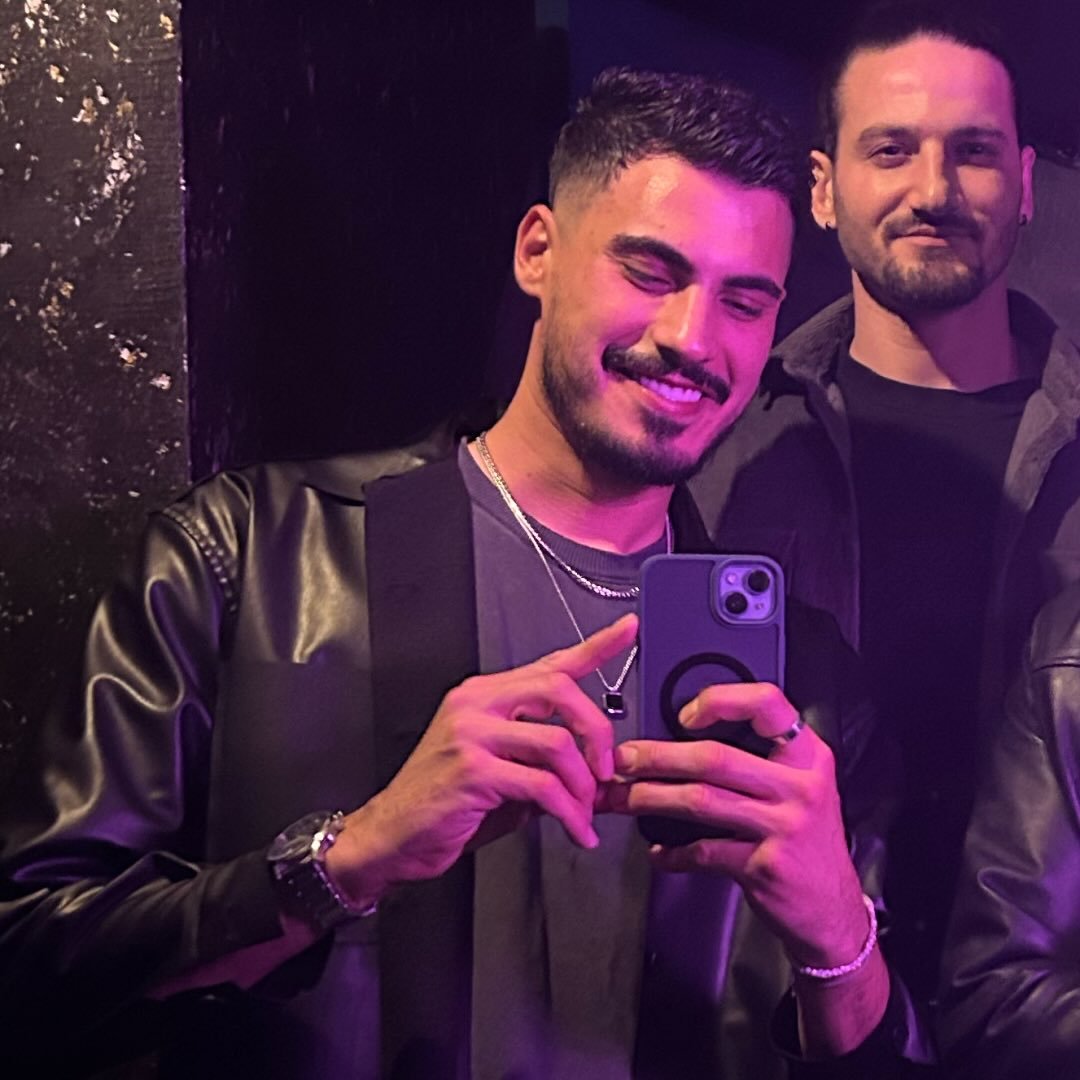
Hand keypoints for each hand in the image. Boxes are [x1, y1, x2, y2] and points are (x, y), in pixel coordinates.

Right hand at [325, 613, 637, 905]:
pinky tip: (576, 829)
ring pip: (556, 743)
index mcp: (485, 695)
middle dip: (597, 732)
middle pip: (560, 691)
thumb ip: (541, 758)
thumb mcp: (498, 769)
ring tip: (584, 811)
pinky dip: (569, 813)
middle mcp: (477, 704)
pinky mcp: (473, 769)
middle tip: (606, 771)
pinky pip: (542, 786)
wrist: (391, 836)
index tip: (627, 630)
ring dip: (583, 786)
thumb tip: (595, 770)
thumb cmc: (443, 804)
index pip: (550, 663)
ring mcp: (472, 733)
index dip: (595, 647)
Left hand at [608, 681, 866, 968]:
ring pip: (702, 801)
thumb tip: (682, 741)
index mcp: (807, 755)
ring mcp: (785, 826)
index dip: (721, 700)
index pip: (767, 704)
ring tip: (623, 798)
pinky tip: (658, 853)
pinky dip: (674, 853)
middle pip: (715, 758)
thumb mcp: (801, 788)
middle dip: (658, 757)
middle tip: (623, 760)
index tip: (684, 714)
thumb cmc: (807, 843)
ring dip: (652, 798)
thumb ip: (759, 761)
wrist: (834, 913)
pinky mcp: (766, 866)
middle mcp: (799, 786)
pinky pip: (705, 852)